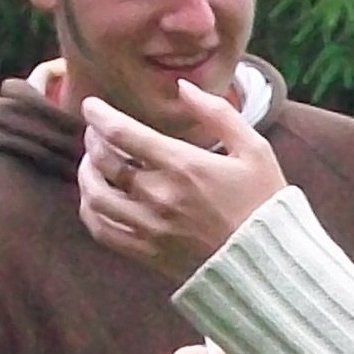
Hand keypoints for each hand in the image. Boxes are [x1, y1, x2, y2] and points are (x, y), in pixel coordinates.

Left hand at [76, 80, 285, 283]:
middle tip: (96, 132)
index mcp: (183, 165)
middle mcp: (159, 196)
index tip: (92, 105)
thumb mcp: (254, 149)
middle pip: (104, 162)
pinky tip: (95, 200)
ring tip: (90, 164)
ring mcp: (150, 228)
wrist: (266, 266)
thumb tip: (184, 87)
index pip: (123, 133)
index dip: (99, 115)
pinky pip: (102, 232)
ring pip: (96, 197)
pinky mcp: (147, 254)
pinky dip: (90, 212)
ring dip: (86, 175)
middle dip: (93, 140)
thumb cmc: (263, 204)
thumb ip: (218, 114)